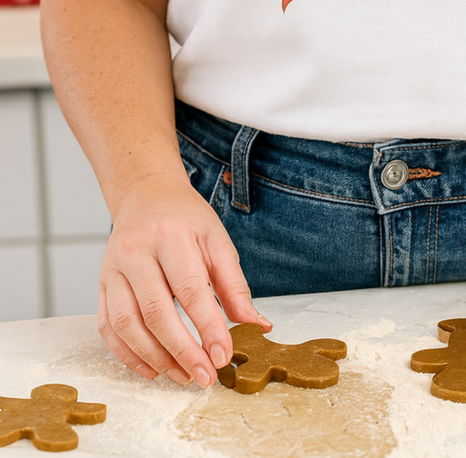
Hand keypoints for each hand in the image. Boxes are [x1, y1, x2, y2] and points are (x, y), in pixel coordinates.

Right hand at [97, 180, 270, 385]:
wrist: (147, 195)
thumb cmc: (185, 220)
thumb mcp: (217, 241)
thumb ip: (234, 286)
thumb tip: (257, 325)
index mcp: (171, 236)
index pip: (189, 289)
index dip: (207, 327)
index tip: (223, 356)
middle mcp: (137, 251)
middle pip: (156, 311)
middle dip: (182, 351)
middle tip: (204, 376)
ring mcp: (113, 268)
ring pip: (128, 324)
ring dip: (155, 358)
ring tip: (182, 375)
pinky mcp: (101, 284)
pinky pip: (108, 327)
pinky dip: (127, 354)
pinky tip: (151, 368)